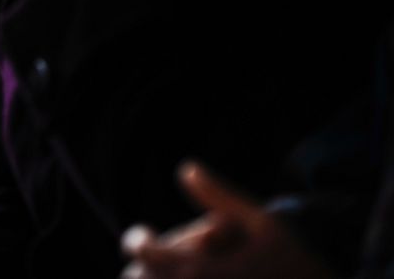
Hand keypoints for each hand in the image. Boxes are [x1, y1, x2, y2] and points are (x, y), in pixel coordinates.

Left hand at [120, 162, 335, 278]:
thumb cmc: (297, 263)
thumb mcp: (262, 224)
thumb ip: (219, 196)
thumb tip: (186, 167)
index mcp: (201, 273)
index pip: (145, 254)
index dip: (138, 240)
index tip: (145, 232)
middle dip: (141, 269)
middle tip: (149, 261)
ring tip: (164, 273)